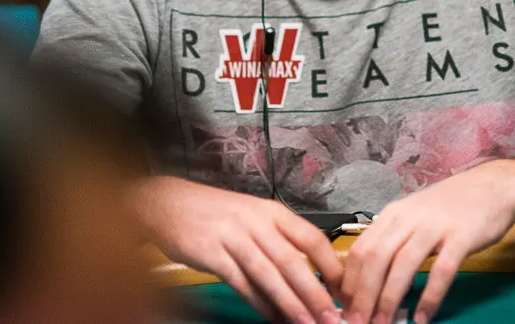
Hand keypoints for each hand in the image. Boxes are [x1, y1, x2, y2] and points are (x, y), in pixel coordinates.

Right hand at [136, 177, 343, 322]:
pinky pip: (241, 282)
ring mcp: (234, 236)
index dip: (331, 266)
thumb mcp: (253, 217)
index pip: (312, 238)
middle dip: (316, 293)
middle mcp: (257, 222)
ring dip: (291, 302)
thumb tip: (309, 275)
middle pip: (294, 260)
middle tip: (332, 317)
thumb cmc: (215, 213)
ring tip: (307, 323)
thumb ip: (280, 242)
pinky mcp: (212, 253)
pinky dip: (259, 302)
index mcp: (273, 211)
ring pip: (270, 273)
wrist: (168, 203)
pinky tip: (272, 316)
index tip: (346, 292)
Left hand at [341, 160, 514, 323]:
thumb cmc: (450, 206)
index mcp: (393, 214)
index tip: (345, 307)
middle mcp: (409, 218)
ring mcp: (435, 226)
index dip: (349, 282)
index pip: (359, 250)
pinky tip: (422, 317)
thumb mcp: (413, 216)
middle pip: (375, 259)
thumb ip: (394, 241)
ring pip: (403, 265)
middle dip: (363, 296)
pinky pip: (441, 270)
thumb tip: (370, 280)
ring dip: (389, 299)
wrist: (492, 186)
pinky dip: (429, 297)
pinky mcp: (461, 236)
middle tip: (357, 322)